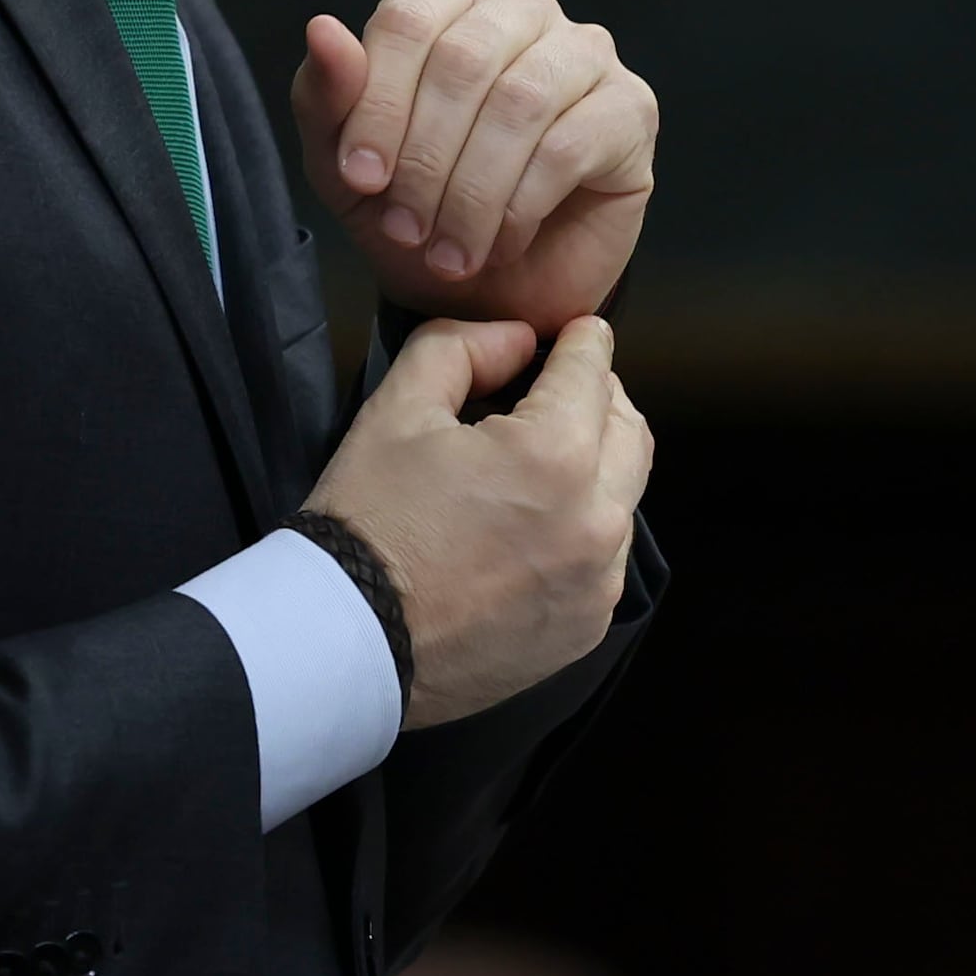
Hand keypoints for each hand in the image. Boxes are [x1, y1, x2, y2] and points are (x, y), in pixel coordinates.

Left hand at [294, 0, 655, 331]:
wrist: (487, 290)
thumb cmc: (416, 211)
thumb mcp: (345, 167)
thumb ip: (327, 97)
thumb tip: (322, 29)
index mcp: (451, 2)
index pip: (410, 19)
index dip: (379, 103)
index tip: (360, 178)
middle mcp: (523, 12)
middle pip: (466, 58)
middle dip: (426, 157)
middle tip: (406, 228)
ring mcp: (585, 54)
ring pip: (521, 101)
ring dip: (472, 191)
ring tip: (449, 251)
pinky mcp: (630, 108)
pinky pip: (570, 146)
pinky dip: (520, 207)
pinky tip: (500, 243)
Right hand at [300, 315, 650, 727]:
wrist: (347, 642)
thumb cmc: (368, 521)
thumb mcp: (397, 409)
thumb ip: (462, 348)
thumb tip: (516, 341)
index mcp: (555, 457)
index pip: (594, 370)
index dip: (580, 341)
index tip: (572, 333)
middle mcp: (596, 522)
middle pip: (629, 429)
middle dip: (598, 397)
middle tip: (556, 390)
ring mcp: (597, 583)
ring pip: (626, 496)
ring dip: (596, 464)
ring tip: (539, 462)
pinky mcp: (585, 627)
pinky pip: (606, 558)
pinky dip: (584, 529)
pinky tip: (534, 527)